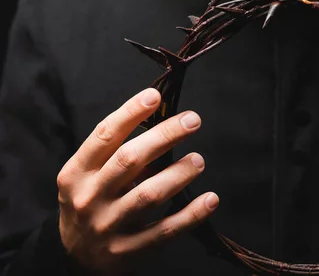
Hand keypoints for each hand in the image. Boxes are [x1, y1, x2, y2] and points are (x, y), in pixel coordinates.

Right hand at [56, 88, 218, 272]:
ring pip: (148, 195)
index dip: (130, 113)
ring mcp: (107, 226)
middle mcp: (89, 197)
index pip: (104, 135)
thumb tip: (164, 124)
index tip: (155, 96)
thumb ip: (117, 153)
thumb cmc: (91, 201)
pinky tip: (210, 199)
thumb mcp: (89, 176)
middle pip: (129, 159)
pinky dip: (191, 215)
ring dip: (178, 174)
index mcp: (77, 172)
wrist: (74, 256)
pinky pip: (165, 230)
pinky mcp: (127, 250)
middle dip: (164, 136)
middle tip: (193, 120)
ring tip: (198, 160)